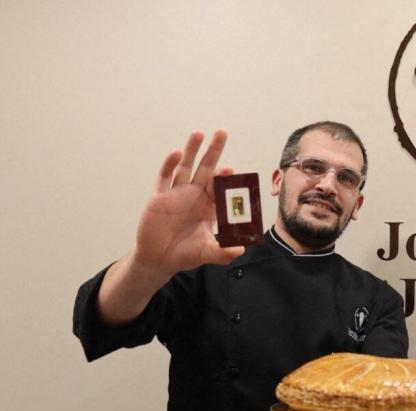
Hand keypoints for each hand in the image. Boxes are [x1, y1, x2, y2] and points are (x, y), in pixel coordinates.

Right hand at [134, 130, 243, 275]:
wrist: (159, 259)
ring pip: (185, 167)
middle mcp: (195, 195)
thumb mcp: (207, 252)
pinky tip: (175, 153)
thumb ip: (223, 252)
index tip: (230, 170)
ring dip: (191, 150)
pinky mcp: (159, 197)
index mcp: (209, 206)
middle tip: (222, 132)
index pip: (220, 187)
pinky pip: (164, 178)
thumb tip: (241, 251)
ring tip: (199, 133)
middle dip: (214, 151)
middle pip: (206, 168)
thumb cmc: (185, 253)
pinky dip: (168, 165)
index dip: (224, 178)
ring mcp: (177, 194)